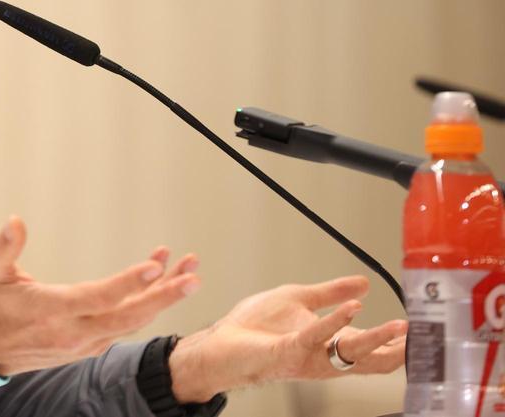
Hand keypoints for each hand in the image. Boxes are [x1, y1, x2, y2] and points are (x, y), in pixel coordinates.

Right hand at [0, 215, 200, 375]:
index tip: (153, 266)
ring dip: (161, 298)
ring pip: (132, 322)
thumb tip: (16, 222)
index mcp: (52, 311)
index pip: (98, 298)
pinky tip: (157, 282)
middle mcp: (74, 332)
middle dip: (164, 297)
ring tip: (186, 272)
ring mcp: (85, 342)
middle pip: (128, 316)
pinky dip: (145, 304)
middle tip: (192, 276)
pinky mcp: (90, 345)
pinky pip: (125, 324)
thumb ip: (3, 247)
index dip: (128, 283)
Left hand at [168, 275, 407, 402]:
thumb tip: (365, 284)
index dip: (398, 343)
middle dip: (398, 350)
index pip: (373, 349)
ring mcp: (307, 357)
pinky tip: (352, 308)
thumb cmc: (255, 326)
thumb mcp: (298, 299)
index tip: (425, 332)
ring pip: (351, 353)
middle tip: (423, 336)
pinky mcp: (287, 351)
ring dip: (376, 338)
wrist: (220, 341)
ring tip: (400, 325)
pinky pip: (315, 336)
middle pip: (372, 360)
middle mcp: (324, 357)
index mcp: (329, 344)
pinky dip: (335, 321)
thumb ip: (330, 293)